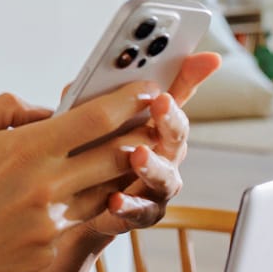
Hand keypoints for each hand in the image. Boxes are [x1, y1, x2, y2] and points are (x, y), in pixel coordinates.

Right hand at [0, 83, 161, 271]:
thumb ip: (7, 109)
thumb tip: (48, 112)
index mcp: (24, 149)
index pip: (95, 118)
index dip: (129, 101)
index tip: (148, 89)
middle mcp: (45, 187)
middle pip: (117, 156)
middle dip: (140, 136)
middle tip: (153, 124)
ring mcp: (50, 226)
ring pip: (107, 193)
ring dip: (121, 174)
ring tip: (128, 158)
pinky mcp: (47, 254)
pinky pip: (79, 223)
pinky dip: (86, 207)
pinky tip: (81, 197)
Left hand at [83, 51, 221, 237]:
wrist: (66, 207)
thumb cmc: (81, 153)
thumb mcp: (79, 117)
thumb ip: (88, 98)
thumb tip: (89, 78)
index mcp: (151, 124)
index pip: (176, 94)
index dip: (192, 75)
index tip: (206, 57)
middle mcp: (162, 153)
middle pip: (176, 135)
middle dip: (171, 117)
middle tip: (162, 102)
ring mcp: (154, 185)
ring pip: (166, 176)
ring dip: (154, 165)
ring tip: (138, 155)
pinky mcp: (138, 213)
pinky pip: (140, 211)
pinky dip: (129, 205)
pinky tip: (115, 199)